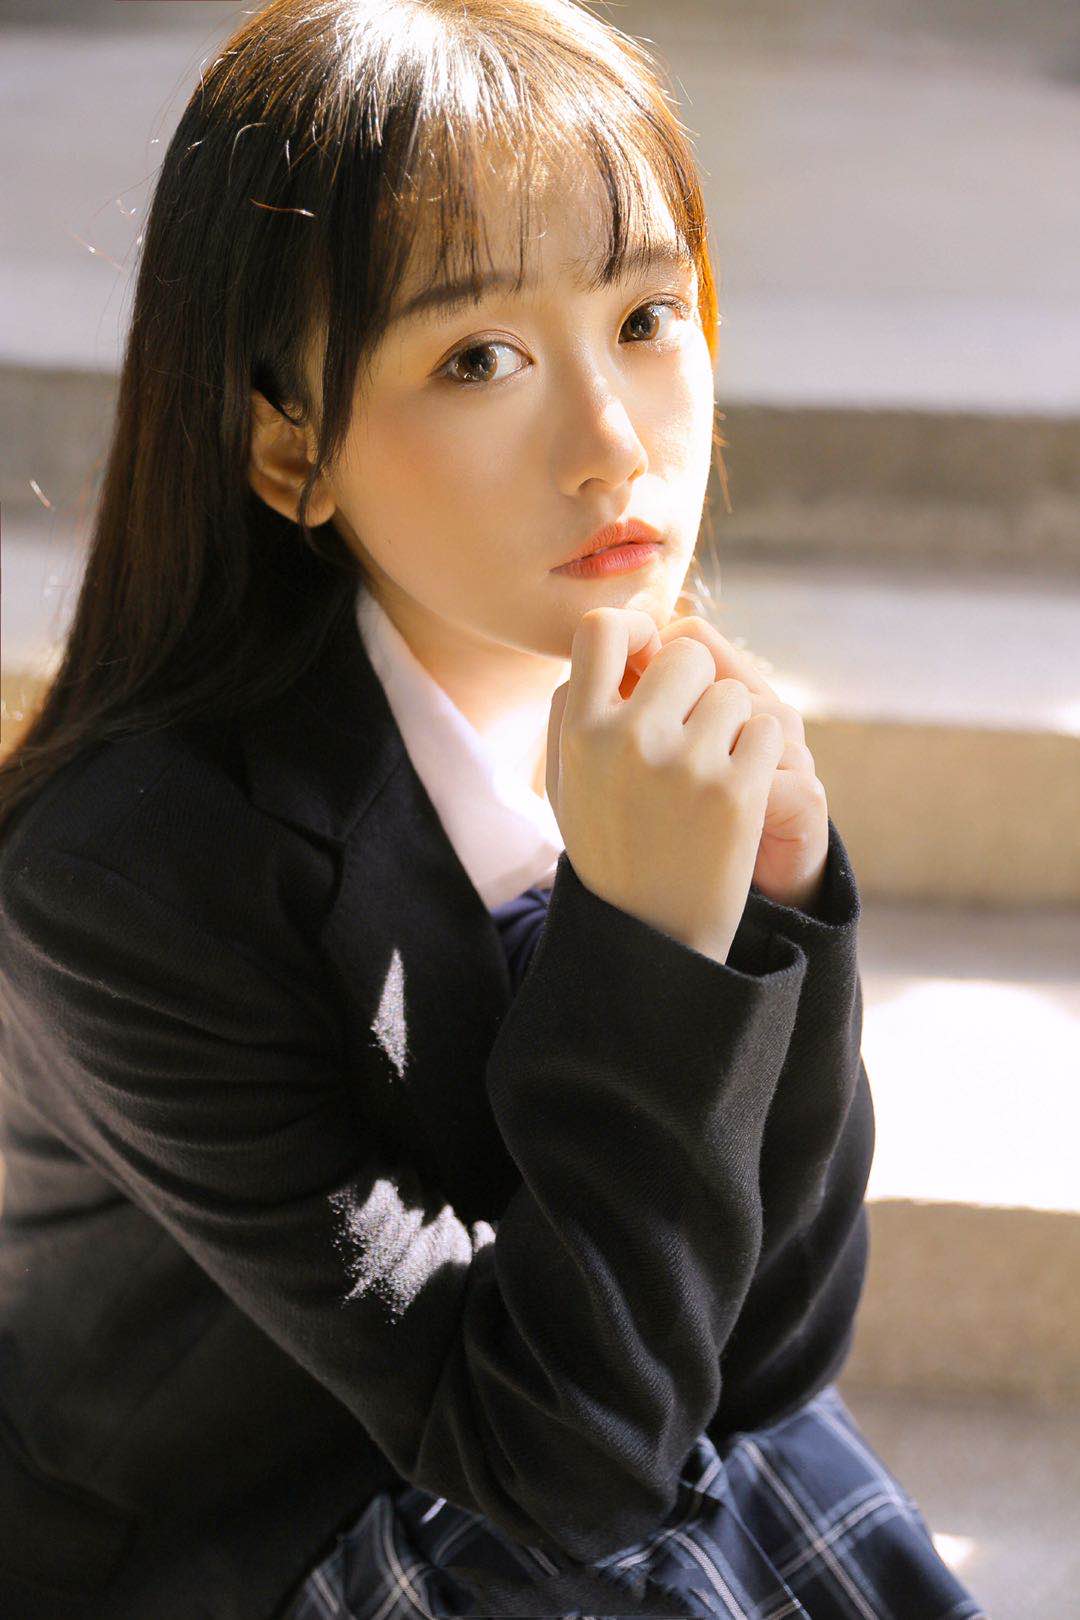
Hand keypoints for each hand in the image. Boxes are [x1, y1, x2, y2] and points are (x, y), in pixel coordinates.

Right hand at [546, 609, 788, 964]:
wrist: (652, 936)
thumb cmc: (608, 846)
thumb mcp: (569, 780)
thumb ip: (578, 705)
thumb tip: (619, 629)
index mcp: (579, 732)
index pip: (602, 629)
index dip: (633, 628)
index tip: (647, 648)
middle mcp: (627, 740)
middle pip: (684, 652)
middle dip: (696, 682)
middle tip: (692, 727)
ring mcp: (685, 765)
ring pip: (732, 692)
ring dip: (732, 722)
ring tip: (711, 771)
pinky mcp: (737, 792)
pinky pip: (767, 728)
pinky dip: (762, 753)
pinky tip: (739, 791)